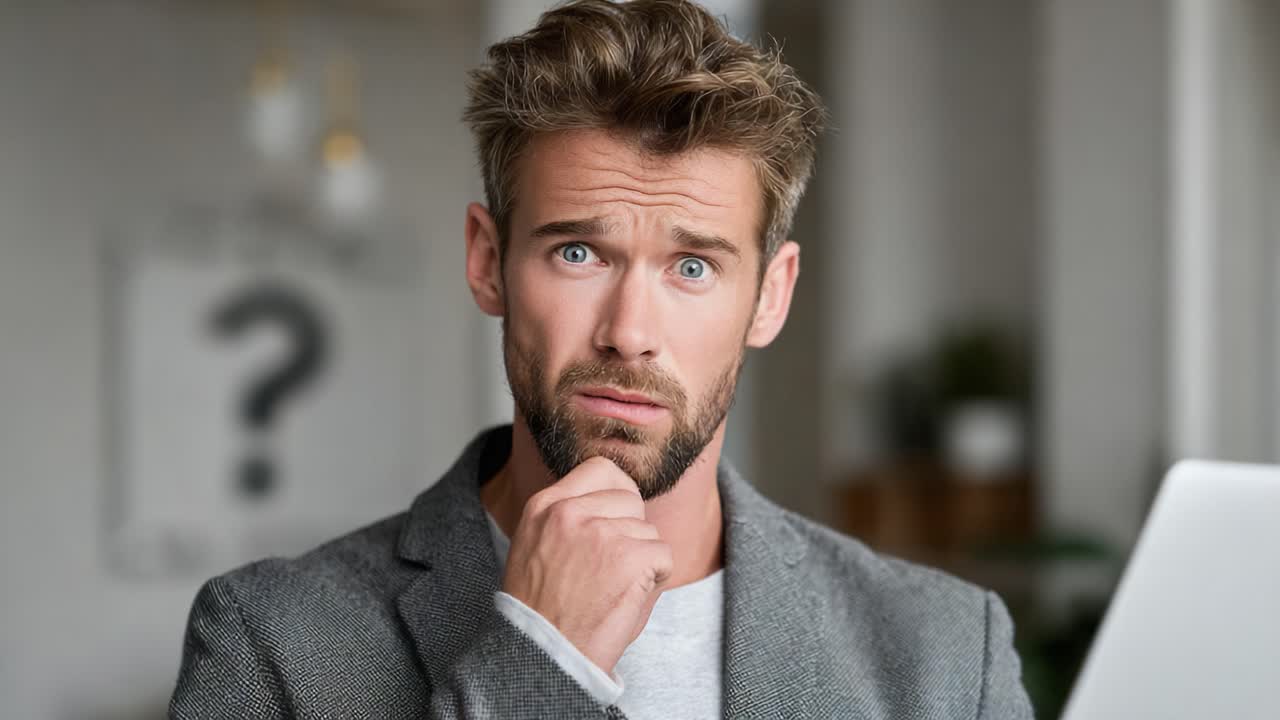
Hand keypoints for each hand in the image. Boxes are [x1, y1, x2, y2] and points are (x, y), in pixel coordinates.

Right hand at [501, 456, 672, 674]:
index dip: (616, 495)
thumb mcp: (538, 548)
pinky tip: (626, 598)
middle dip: (630, 531)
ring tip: (610, 589)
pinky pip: (664, 555)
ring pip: (648, 531)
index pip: (600, 470)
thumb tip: (623, 499)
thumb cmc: (545, 612)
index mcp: (544, 506)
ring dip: (641, 559)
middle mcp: (570, 511)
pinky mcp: (629, 557)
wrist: (544, 658)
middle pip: (631, 499)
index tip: (614, 522)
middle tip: (608, 570)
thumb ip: (572, 518)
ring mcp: (601, 532)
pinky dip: (656, 579)